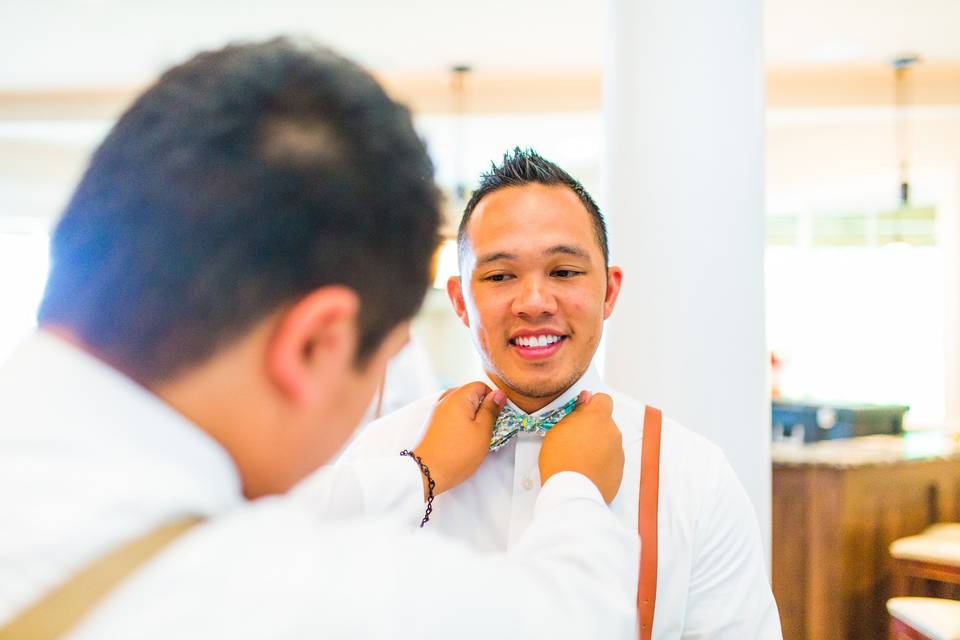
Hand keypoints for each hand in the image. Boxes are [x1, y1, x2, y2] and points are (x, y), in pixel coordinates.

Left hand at [413, 382, 505, 497]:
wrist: (427, 472)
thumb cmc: (457, 454)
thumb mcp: (482, 431)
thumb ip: (491, 410)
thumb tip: (499, 394)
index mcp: (458, 397)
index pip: (480, 386)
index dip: (492, 399)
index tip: (497, 415)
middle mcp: (445, 400)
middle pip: (469, 394)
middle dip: (481, 408)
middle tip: (487, 427)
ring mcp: (437, 411)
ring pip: (460, 405)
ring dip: (471, 416)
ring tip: (475, 434)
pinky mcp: (433, 423)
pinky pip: (451, 414)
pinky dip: (460, 422)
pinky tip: (463, 438)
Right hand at [539, 391, 623, 502]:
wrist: (571, 492)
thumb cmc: (560, 460)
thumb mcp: (558, 429)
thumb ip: (575, 413)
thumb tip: (586, 400)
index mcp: (598, 418)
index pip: (603, 400)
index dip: (592, 405)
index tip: (582, 413)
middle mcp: (612, 433)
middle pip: (605, 423)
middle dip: (592, 428)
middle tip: (574, 440)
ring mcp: (618, 453)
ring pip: (608, 442)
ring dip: (597, 446)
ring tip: (578, 459)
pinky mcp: (619, 471)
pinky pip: (610, 460)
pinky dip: (600, 463)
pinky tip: (585, 470)